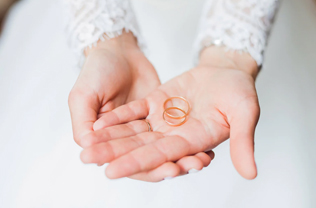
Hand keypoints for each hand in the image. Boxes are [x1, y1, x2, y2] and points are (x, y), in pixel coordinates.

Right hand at [68, 32, 213, 181]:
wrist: (117, 50)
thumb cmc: (96, 71)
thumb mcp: (83, 96)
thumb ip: (83, 124)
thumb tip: (87, 150)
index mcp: (109, 140)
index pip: (130, 161)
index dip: (148, 169)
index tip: (169, 170)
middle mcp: (130, 138)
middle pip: (152, 158)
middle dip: (172, 166)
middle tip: (191, 167)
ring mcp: (148, 127)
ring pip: (166, 147)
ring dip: (184, 156)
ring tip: (202, 159)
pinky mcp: (162, 115)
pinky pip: (177, 130)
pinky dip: (190, 139)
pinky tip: (206, 145)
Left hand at [80, 47, 260, 179]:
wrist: (227, 72)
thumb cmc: (240, 92)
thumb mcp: (245, 113)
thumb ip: (243, 141)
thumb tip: (251, 174)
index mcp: (193, 140)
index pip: (161, 155)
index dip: (137, 163)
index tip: (111, 171)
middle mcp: (174, 134)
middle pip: (140, 146)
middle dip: (113, 153)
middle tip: (86, 159)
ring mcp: (163, 118)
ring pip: (133, 131)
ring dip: (109, 137)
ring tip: (85, 146)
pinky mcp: (156, 102)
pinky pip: (134, 111)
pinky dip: (117, 117)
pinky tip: (98, 123)